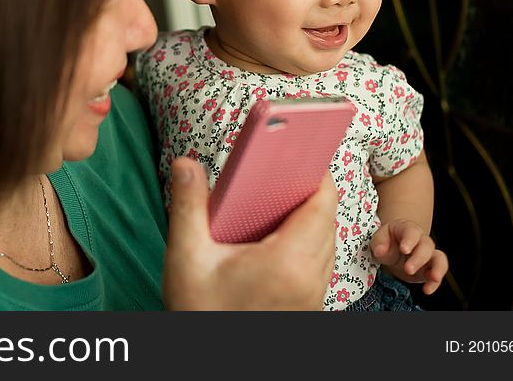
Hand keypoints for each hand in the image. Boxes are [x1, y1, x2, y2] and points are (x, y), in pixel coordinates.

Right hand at [163, 157, 336, 309]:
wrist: (215, 366)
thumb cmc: (202, 316)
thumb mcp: (186, 259)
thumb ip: (187, 206)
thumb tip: (186, 165)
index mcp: (287, 262)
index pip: (322, 204)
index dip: (316, 173)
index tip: (300, 153)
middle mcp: (310, 279)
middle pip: (326, 220)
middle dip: (306, 194)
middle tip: (276, 177)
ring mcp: (313, 297)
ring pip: (326, 244)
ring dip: (307, 220)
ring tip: (272, 205)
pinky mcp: (309, 308)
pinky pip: (318, 265)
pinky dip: (304, 245)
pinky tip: (271, 241)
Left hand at [370, 219, 447, 294]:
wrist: (393, 250)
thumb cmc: (387, 241)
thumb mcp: (379, 239)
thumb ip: (379, 243)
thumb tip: (380, 251)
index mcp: (408, 229)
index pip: (411, 232)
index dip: (409, 240)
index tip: (404, 249)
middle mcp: (422, 240)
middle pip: (426, 246)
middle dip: (418, 258)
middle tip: (408, 269)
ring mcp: (428, 254)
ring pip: (439, 258)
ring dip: (437, 268)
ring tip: (432, 278)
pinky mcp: (430, 269)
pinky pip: (438, 273)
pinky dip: (434, 283)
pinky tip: (427, 290)